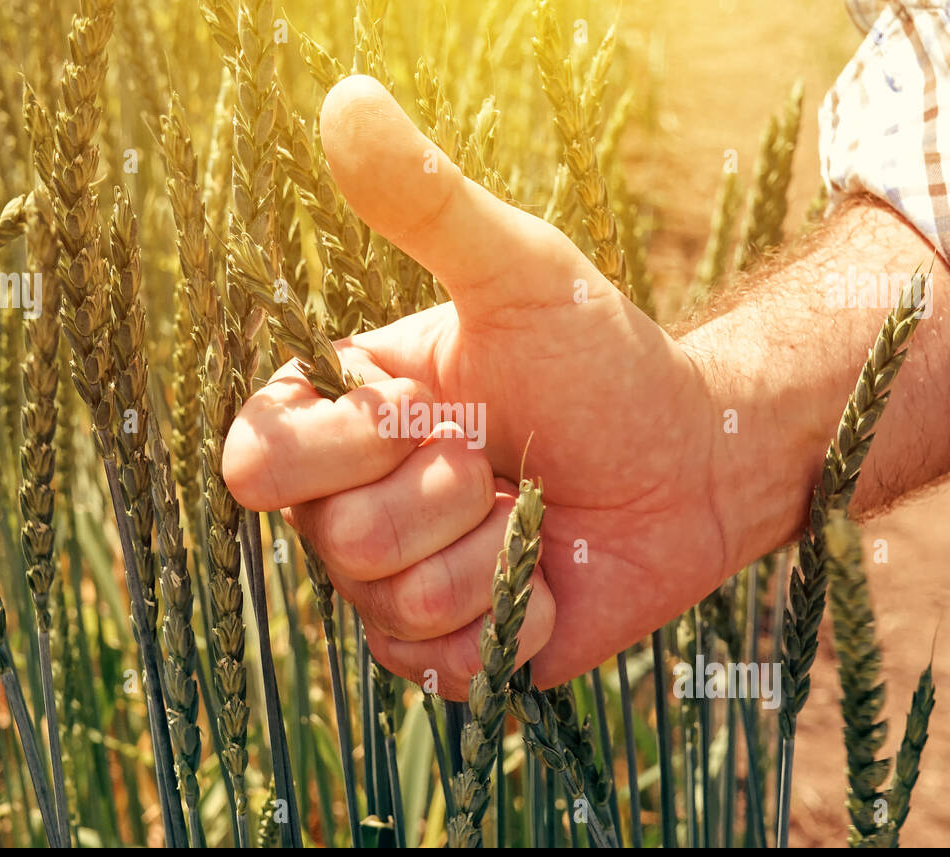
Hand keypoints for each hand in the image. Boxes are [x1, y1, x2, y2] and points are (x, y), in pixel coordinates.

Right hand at [223, 76, 729, 697]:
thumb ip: (426, 199)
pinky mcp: (452, 652)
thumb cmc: (603, 361)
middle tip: (502, 457)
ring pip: (393, 604)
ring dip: (490, 555)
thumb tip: (342, 96)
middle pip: (333, 541)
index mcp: (345, 420)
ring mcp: (399, 588)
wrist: (692, 463)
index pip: (257, 459)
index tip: (436, 408)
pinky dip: (516, 618)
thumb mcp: (518, 271)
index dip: (346, 445)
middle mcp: (353, 508)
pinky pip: (445, 666)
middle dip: (445, 493)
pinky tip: (546, 578)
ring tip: (531, 513)